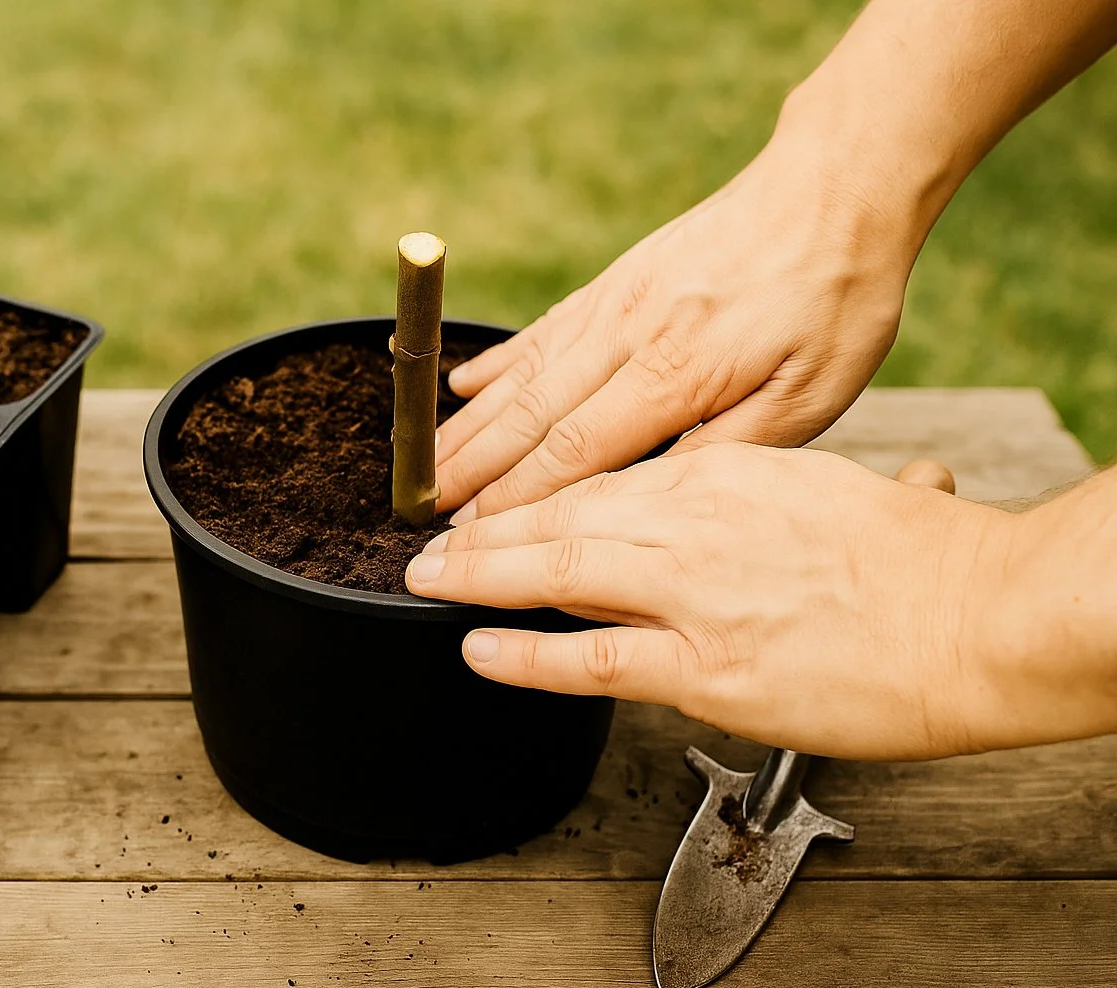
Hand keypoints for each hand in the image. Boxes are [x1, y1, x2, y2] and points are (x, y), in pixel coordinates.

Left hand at [407, 443, 1026, 760]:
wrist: (980, 614)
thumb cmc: (921, 559)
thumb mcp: (823, 492)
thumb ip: (757, 500)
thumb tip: (732, 512)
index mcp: (726, 472)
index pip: (605, 478)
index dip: (538, 496)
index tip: (496, 506)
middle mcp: (696, 520)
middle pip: (564, 515)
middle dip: (487, 530)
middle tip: (433, 541)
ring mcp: (695, 593)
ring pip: (558, 570)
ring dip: (482, 575)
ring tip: (428, 581)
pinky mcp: (706, 666)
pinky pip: (591, 657)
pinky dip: (523, 652)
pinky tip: (477, 647)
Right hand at [434, 139, 922, 523]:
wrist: (832, 188)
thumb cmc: (835, 298)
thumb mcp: (812, 394)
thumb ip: (728, 448)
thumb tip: (654, 494)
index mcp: (678, 374)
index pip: (575, 451)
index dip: (515, 497)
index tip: (471, 532)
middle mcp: (631, 335)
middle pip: (530, 415)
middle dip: (470, 468)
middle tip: (419, 509)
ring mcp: (616, 303)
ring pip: (523, 374)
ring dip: (470, 424)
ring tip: (425, 463)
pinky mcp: (616, 280)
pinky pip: (542, 331)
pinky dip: (496, 363)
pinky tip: (462, 387)